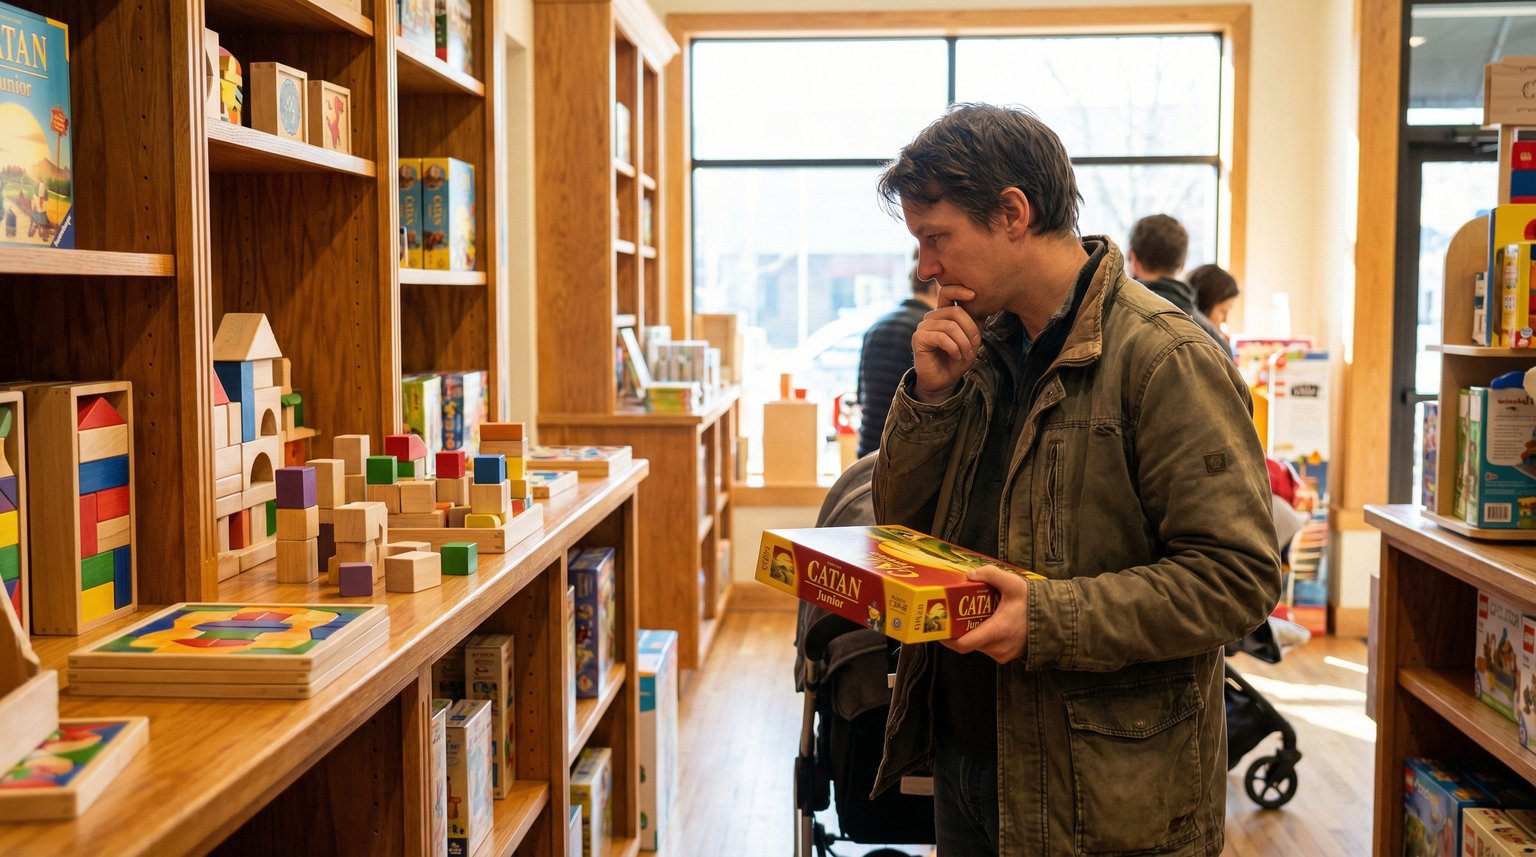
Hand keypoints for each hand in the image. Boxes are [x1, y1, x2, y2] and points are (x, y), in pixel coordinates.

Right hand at [911, 286, 981, 403]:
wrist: (944, 381)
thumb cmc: (957, 360)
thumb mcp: (971, 340)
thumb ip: (975, 323)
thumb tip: (982, 307)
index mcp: (943, 314)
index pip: (947, 292)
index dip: (959, 289)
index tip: (975, 295)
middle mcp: (931, 317)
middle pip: (955, 311)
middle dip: (970, 330)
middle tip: (975, 345)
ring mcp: (923, 327)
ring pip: (950, 326)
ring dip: (964, 343)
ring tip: (967, 354)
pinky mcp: (919, 338)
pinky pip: (941, 337)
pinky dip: (954, 348)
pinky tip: (956, 356)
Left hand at [942, 565, 1028, 662]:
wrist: (1057, 618)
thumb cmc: (1035, 603)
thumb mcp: (1013, 583)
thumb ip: (990, 574)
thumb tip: (969, 575)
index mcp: (997, 631)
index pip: (963, 644)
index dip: (947, 638)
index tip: (940, 627)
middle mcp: (998, 647)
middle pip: (968, 643)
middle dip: (960, 629)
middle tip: (954, 614)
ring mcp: (1004, 654)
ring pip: (979, 645)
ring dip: (973, 632)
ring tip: (973, 614)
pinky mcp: (1008, 655)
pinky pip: (989, 647)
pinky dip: (984, 636)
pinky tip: (988, 620)